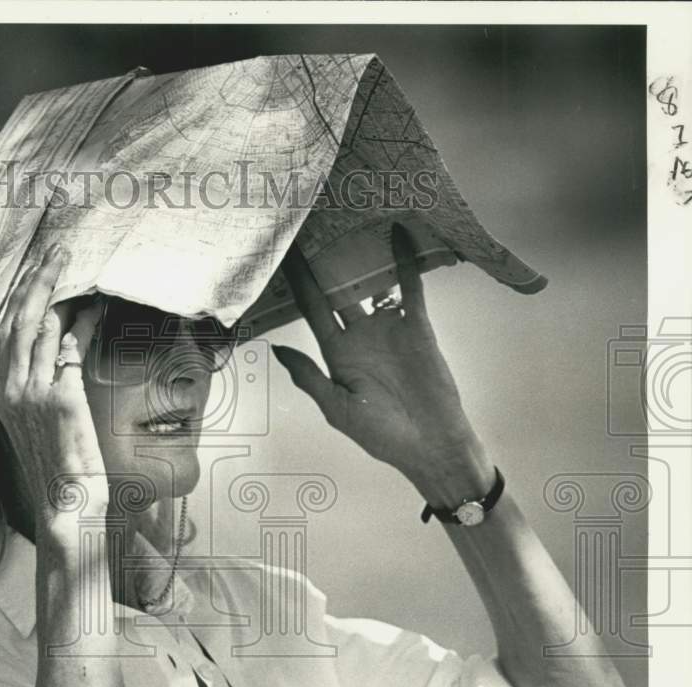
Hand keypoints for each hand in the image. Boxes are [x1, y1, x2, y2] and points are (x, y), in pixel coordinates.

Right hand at [0, 244, 104, 537]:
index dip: (16, 300)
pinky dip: (81, 324)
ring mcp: (33, 394)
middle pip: (16, 320)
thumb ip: (42, 396)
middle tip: (52, 251)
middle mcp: (12, 391)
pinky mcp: (60, 400)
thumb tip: (60, 362)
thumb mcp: (40, 431)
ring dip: (55, 290)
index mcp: (6, 398)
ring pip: (38, 326)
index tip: (29, 273)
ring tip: (69, 263)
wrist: (65, 510)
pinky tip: (94, 309)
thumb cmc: (59, 475)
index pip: (3, 336)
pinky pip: (69, 349)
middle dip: (33, 280)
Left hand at [272, 224, 492, 502]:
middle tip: (312, 221)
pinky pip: (409, 288)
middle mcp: (359, 335)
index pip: (311, 307)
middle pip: (337, 287)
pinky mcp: (417, 327)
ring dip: (364, 254)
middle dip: (325, 258)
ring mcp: (388, 329)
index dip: (296, 280)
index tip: (282, 251)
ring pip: (372, 282)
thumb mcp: (338, 409)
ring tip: (350, 219)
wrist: (431, 445)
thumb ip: (310, 377)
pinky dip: (405, 262)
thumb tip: (276, 348)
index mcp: (336, 353)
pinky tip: (398, 235)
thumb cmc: (381, 435)